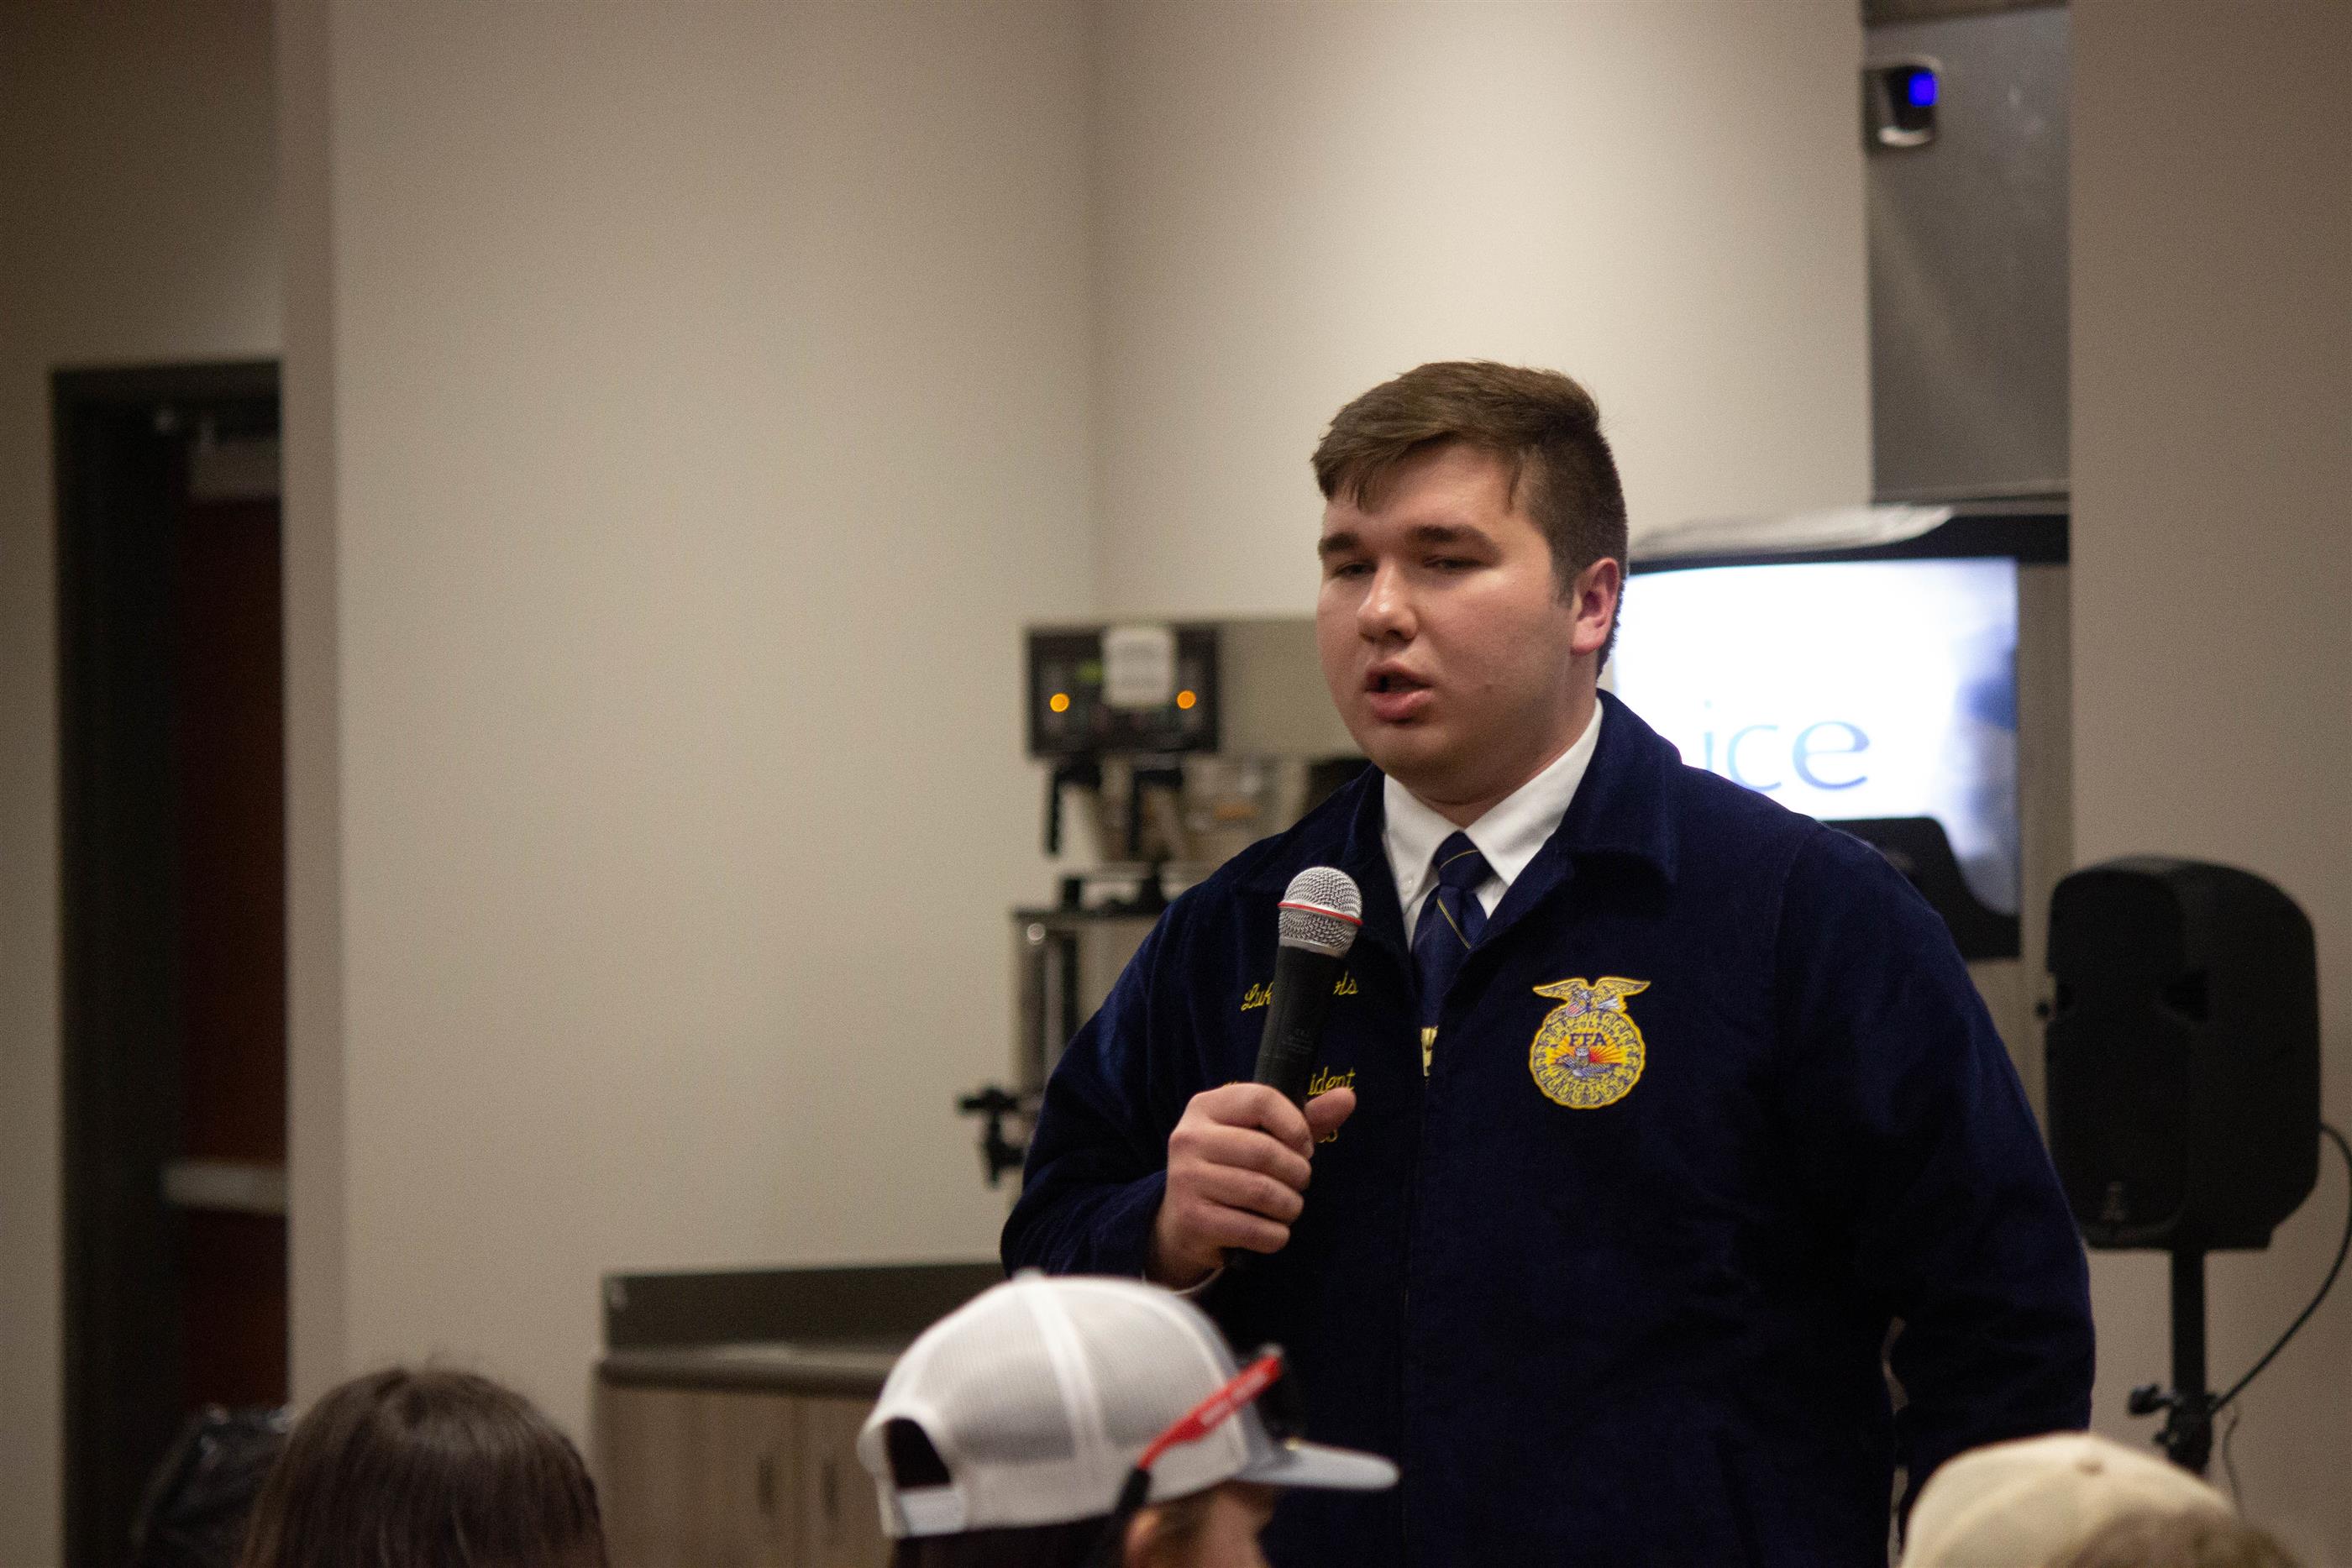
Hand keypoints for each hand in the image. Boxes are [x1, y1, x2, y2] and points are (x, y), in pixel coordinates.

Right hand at [1146, 1082, 1357, 1287]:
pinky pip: (1252, 1229)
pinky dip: (1276, 1235)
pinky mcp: (1192, 1219)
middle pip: (1265, 1150)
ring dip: (1290, 1206)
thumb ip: (1307, 1118)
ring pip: (1261, 1192)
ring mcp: (1185, 1179)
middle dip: (1297, 1173)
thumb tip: (1348, 1097)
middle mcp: (1188, 1138)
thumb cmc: (1234, 1167)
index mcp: (1206, 1107)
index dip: (1296, 1125)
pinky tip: (1273, 1231)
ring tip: (1289, 1207)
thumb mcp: (1264, 1136)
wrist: (1185, 1220)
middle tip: (1299, 1183)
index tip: (1304, 1147)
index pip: (1262, 1100)